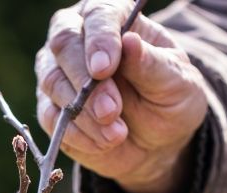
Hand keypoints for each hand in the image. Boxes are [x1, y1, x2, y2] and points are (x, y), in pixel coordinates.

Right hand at [35, 0, 207, 192]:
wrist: (158, 143)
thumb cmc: (168, 101)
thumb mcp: (175, 83)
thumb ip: (152, 65)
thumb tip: (130, 43)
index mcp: (114, 19)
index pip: (98, 14)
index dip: (99, 39)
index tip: (104, 69)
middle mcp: (79, 39)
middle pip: (64, 44)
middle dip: (86, 82)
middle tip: (111, 111)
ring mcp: (60, 74)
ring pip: (53, 83)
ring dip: (84, 114)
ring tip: (117, 134)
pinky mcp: (52, 109)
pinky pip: (51, 118)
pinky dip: (77, 135)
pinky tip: (103, 143)